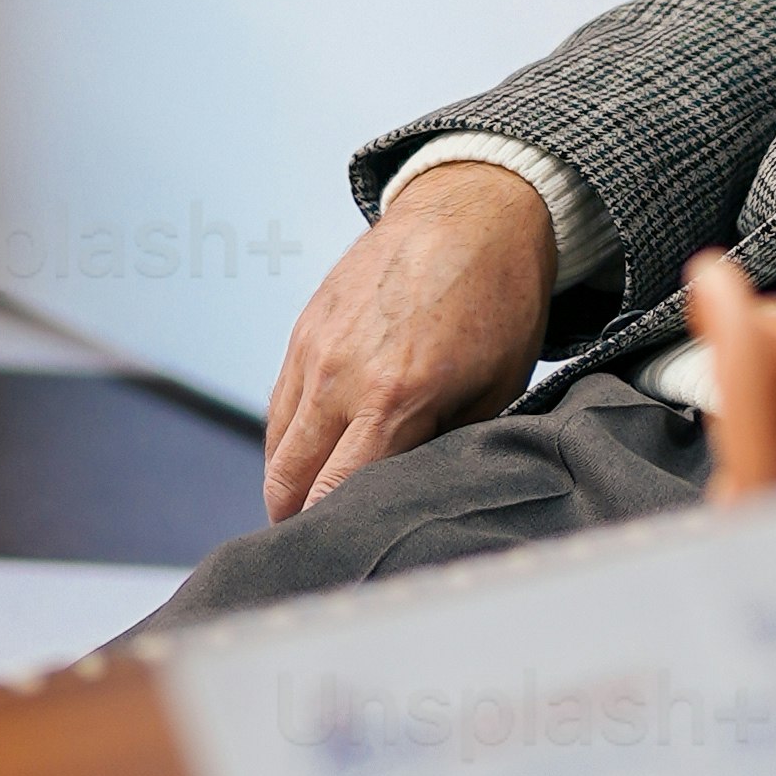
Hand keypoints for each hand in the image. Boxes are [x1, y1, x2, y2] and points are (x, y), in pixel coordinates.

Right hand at [262, 163, 553, 521]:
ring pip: (277, 450)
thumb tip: (421, 497)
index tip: (348, 564)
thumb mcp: (498, 387)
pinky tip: (314, 463)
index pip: (340, 496)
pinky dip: (289, 444)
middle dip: (301, 526)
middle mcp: (342, 379)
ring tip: (313, 518)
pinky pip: (281, 407)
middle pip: (290, 484)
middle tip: (324, 554)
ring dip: (289, 488)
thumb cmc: (498, 303)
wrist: (472, 211)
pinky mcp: (302, 332)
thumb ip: (452, 445)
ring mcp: (313, 353)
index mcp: (396, 399)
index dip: (339, 536)